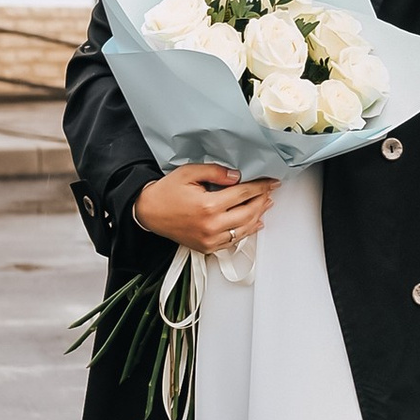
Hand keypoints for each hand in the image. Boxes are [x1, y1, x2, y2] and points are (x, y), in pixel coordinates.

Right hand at [133, 163, 276, 256]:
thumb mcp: (189, 172)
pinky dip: (246, 232)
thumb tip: (237, 176)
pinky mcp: (207, 247)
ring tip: (265, 205)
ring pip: (244, 229)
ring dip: (258, 216)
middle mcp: (211, 226)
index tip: (270, 181)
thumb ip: (215, 172)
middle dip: (262, 201)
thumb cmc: (167, 192)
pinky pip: (232, 241)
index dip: (260, 187)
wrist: (149, 212)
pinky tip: (253, 223)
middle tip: (270, 191)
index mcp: (208, 206)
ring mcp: (209, 240)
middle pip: (248, 213)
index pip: (243, 194)